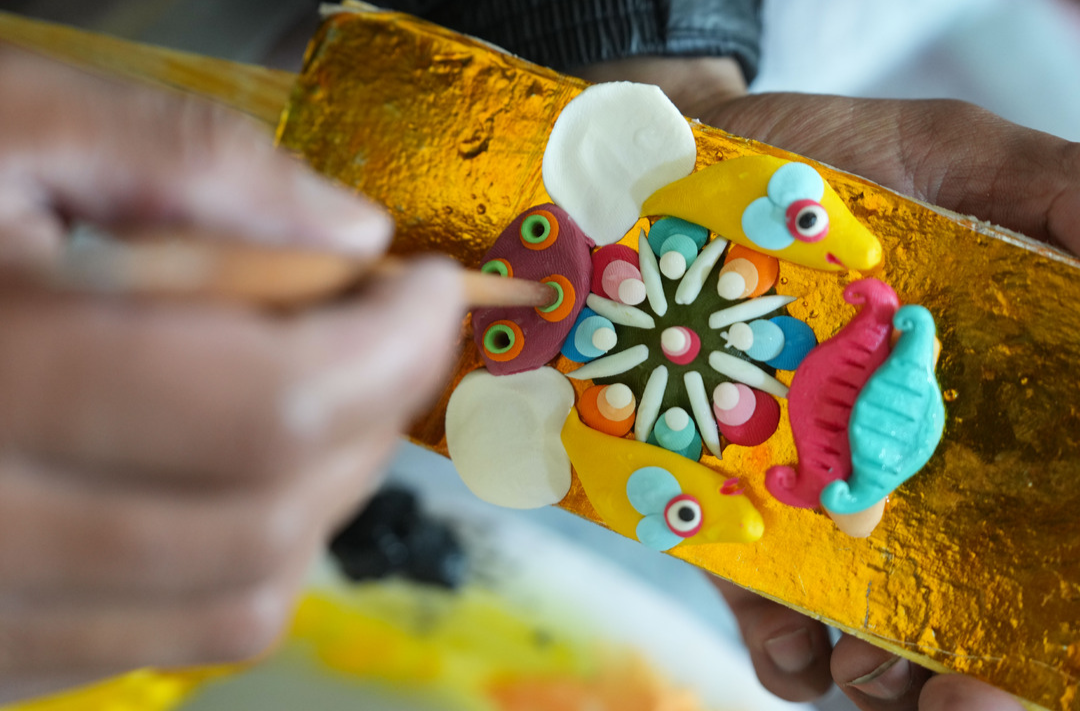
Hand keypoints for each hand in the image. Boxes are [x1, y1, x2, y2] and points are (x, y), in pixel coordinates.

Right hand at [0, 48, 463, 701]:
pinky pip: (172, 637)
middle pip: (269, 512)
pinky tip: (233, 465)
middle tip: (385, 331)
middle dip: (371, 412)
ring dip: (324, 491)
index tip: (427, 287)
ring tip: (322, 394)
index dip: (388, 344)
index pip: (269, 403)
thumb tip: (350, 233)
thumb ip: (185, 162)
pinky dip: (247, 555)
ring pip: (239, 598)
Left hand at [578, 56, 1079, 709]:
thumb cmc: (818, 160)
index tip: (1045, 640)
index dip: (1049, 590)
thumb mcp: (952, 155)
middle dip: (975, 665)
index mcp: (976, 398)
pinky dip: (785, 646)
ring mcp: (816, 489)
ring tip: (877, 675)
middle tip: (960, 693)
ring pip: (871, 618)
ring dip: (885, 672)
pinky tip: (798, 649)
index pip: (1039, 513)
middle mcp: (905, 457)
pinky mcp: (728, 502)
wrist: (668, 171)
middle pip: (967, 585)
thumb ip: (1054, 198)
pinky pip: (763, 601)